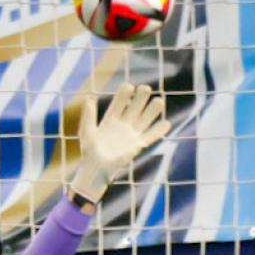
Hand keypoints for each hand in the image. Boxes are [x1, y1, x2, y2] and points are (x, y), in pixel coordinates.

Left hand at [71, 83, 169, 204]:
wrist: (95, 169)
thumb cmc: (89, 151)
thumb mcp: (87, 131)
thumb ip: (89, 115)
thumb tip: (90, 97)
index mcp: (110, 120)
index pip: (119, 104)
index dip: (124, 95)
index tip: (129, 86)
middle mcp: (123, 125)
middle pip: (134, 109)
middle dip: (140, 99)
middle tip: (146, 88)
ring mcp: (131, 135)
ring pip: (144, 120)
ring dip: (152, 111)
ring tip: (159, 101)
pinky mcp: (137, 146)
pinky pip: (150, 137)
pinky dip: (158, 131)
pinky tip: (167, 123)